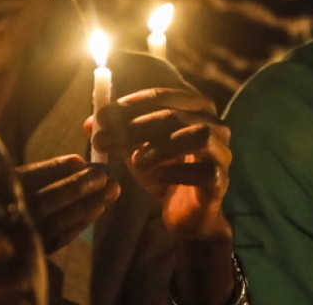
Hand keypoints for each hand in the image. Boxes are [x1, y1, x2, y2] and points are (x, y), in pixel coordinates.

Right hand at [16, 155, 119, 253]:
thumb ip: (21, 175)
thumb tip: (75, 163)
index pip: (33, 177)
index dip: (57, 168)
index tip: (79, 160)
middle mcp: (10, 215)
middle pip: (51, 198)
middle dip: (80, 185)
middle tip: (105, 175)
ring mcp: (22, 237)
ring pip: (59, 220)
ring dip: (86, 205)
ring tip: (109, 191)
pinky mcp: (30, 254)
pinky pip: (59, 239)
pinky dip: (78, 225)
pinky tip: (94, 212)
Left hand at [92, 87, 231, 240]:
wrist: (185, 215)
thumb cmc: (162, 172)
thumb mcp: (134, 150)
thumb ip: (116, 134)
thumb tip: (90, 123)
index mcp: (193, 108)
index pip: (162, 95)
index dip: (130, 104)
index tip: (102, 117)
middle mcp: (214, 124)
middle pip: (175, 115)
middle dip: (135, 126)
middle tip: (104, 140)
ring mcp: (221, 151)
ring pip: (197, 136)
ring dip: (162, 146)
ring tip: (135, 161)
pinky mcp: (222, 180)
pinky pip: (205, 170)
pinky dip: (178, 172)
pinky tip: (156, 178)